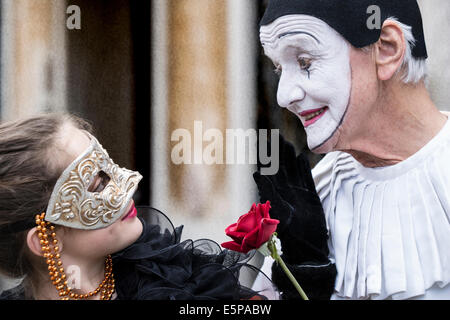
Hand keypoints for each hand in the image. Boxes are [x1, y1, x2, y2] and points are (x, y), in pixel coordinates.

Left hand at [253, 135, 328, 263]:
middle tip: (274, 136)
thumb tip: (256, 174)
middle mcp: (285, 191)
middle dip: (277, 152)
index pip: (268, 170)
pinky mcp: (310, 196)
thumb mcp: (277, 210)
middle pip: (280, 167)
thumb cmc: (291, 232)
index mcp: (274, 192)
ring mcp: (297, 192)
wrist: (308, 246)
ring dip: (289, 157)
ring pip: (292, 170)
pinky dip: (303, 169)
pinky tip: (301, 157)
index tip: (261, 142)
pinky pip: (306, 178)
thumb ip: (269, 192)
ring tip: (287, 142)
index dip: (264, 156)